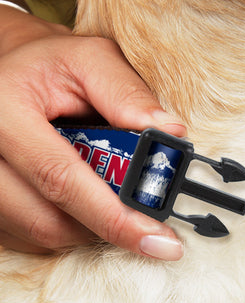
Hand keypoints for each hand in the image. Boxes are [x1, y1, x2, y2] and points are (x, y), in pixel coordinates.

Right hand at [0, 7, 185, 258]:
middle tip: (147, 222)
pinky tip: (83, 202)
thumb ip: (128, 93)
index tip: (160, 242)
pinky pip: (31, 237)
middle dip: (108, 227)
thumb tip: (171, 133)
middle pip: (49, 221)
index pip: (61, 179)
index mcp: (3, 111)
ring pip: (42, 234)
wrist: (8, 73)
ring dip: (89, 227)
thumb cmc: (50, 66)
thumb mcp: (90, 60)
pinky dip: (69, 227)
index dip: (115, 218)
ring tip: (110, 197)